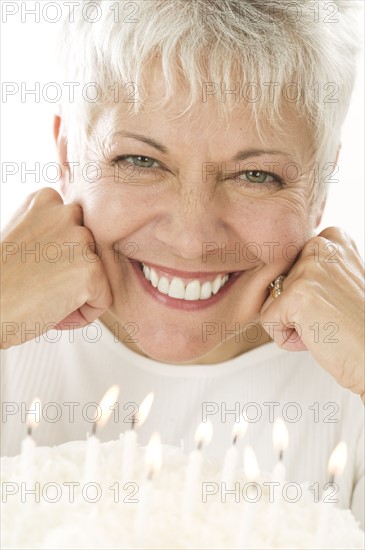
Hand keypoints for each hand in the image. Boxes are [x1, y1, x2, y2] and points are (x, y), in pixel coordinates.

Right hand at [1, 188, 112, 348]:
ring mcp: (81, 239)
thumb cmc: (0, 281)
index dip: (59, 259)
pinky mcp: (91, 269)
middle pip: (91, 252)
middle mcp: (67, 212)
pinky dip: (83, 314)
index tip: (32, 268)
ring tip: (43, 298)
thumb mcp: (23, 238)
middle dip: (72, 274)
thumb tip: (79, 242)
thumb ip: (51, 231)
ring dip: (78, 294)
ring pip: (99, 275)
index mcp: (47, 200)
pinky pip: (103, 300)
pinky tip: (52, 311)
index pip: (78, 230)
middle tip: (38, 286)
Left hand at [260, 227, 364, 402]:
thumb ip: (313, 269)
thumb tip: (275, 269)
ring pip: (270, 302)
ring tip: (325, 325)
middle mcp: (319, 247)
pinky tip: (317, 336)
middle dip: (294, 308)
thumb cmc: (358, 329)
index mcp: (331, 239)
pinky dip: (287, 339)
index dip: (304, 295)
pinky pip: (268, 322)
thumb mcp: (338, 283)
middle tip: (330, 317)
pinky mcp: (295, 295)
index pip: (286, 266)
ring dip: (292, 323)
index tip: (333, 303)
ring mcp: (308, 269)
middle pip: (276, 283)